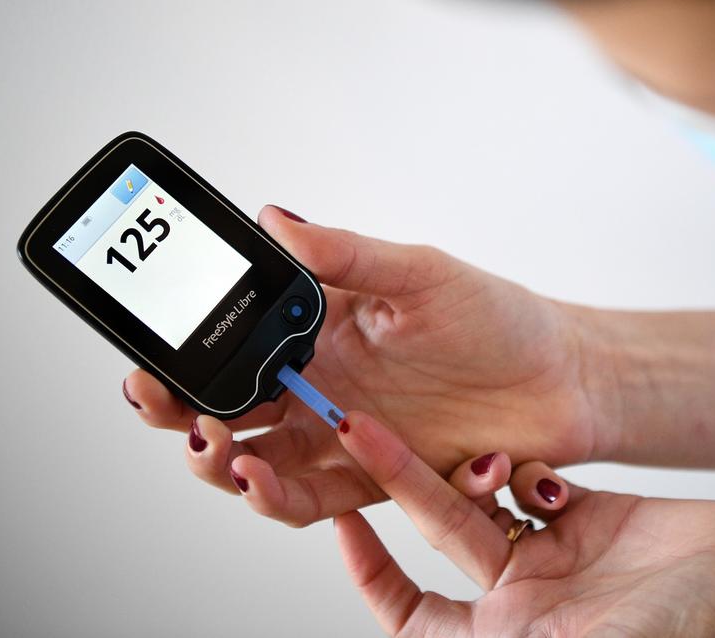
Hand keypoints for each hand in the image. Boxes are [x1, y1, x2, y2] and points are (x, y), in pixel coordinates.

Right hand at [122, 205, 601, 525]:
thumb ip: (348, 255)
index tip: (154, 353)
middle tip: (165, 405)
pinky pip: (308, 497)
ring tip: (217, 449)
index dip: (187, 349)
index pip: (234, 337)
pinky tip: (263, 481)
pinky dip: (276, 497)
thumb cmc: (498, 317)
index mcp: (321, 324)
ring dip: (222, 462)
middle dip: (183, 410)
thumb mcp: (422, 273)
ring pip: (256, 459)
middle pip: (228, 404)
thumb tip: (274, 217)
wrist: (561, 380)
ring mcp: (342, 432)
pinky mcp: (371, 478)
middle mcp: (321, 380)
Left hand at [333, 411, 714, 637]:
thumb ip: (519, 637)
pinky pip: (542, 480)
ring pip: (489, 500)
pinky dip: (532, 466)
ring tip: (450, 436)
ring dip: (467, 467)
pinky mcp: (596, 518)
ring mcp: (562, 557)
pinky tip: (535, 464)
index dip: (372, 575)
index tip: (343, 524)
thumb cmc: (696, 636)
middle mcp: (528, 602)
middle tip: (363, 432)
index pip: (413, 613)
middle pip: (444, 536)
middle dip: (405, 485)